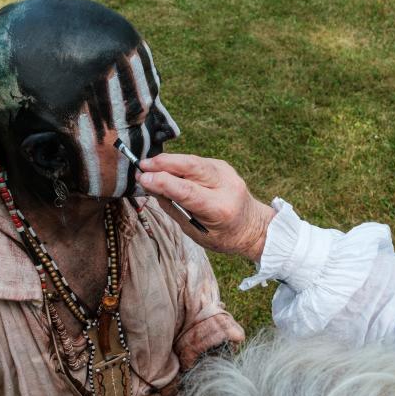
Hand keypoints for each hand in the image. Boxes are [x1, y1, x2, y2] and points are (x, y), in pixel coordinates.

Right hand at [138, 153, 276, 261]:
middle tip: (142, 166)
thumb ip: (174, 209)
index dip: (162, 182)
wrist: (253, 227)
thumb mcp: (195, 232)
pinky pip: (197, 161)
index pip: (187, 190)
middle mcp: (225, 186)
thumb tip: (152, 187)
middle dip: (163, 163)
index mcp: (219, 208)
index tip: (142, 178)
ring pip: (193, 159)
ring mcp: (226, 173)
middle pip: (191, 166)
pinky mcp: (223, 166)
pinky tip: (166, 168)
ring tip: (149, 165)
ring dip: (169, 160)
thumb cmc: (222, 236)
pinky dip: (179, 163)